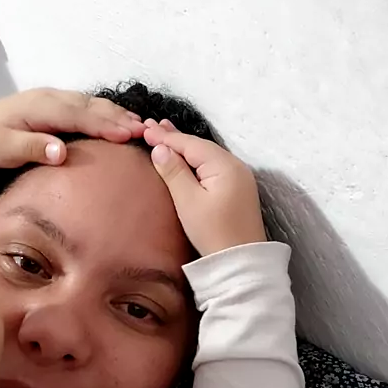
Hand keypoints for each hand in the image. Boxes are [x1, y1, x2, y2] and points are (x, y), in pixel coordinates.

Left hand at [0, 88, 142, 168]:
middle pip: (91, 106)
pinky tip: (122, 119)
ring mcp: (56, 99)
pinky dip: (108, 111)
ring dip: (117, 113)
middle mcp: (52, 98)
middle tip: (146, 130)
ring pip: (93, 103)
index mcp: (41, 108)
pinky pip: (88, 105)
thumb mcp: (5, 149)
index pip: (78, 115)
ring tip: (141, 124)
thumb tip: (61, 152)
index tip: (128, 135)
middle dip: (119, 117)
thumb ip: (32, 148)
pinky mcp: (59, 104)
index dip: (104, 124)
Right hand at [143, 120, 265, 255]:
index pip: (190, 144)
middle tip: (152, 126)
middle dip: (175, 137)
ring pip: (206, 156)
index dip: (167, 137)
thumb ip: (174, 172)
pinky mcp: (237, 189)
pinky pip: (212, 166)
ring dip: (185, 147)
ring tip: (165, 135)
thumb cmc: (213, 233)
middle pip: (200, 146)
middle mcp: (235, 165)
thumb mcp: (188, 202)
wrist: (241, 261)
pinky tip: (185, 157)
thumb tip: (160, 149)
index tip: (146, 130)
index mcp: (224, 165)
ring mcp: (239, 177)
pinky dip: (195, 159)